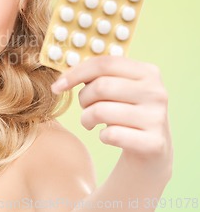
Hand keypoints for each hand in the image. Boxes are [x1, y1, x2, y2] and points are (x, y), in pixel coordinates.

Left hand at [51, 56, 172, 165]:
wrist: (150, 150)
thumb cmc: (124, 111)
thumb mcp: (117, 88)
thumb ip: (96, 76)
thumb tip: (63, 76)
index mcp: (147, 72)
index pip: (104, 63)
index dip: (75, 73)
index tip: (57, 86)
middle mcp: (156, 92)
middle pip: (100, 87)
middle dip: (83, 99)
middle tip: (85, 107)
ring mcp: (157, 118)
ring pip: (101, 111)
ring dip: (87, 119)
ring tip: (91, 122)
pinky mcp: (153, 143)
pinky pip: (111, 135)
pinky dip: (101, 136)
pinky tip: (108, 136)